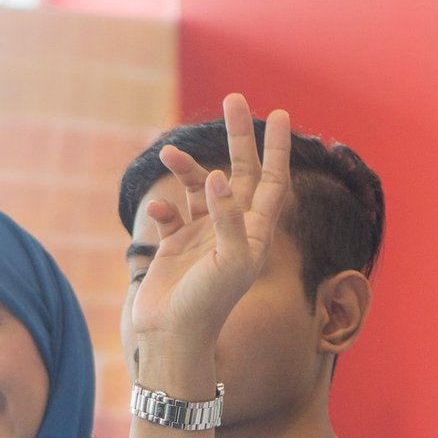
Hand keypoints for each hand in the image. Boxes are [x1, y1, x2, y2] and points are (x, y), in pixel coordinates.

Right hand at [128, 94, 291, 350]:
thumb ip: (227, 219)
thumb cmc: (208, 305)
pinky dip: (163, 206)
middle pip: (239, 173)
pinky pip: (171, 215)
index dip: (277, 149)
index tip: (279, 114)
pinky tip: (159, 212)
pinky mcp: (174, 248)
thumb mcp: (228, 261)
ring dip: (186, 168)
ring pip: (199, 187)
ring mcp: (203, 237)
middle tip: (234, 99)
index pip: (272, 181)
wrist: (172, 338)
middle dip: (238, 137)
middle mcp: (232, 230)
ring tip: (167, 153)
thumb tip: (218, 177)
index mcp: (255, 233)